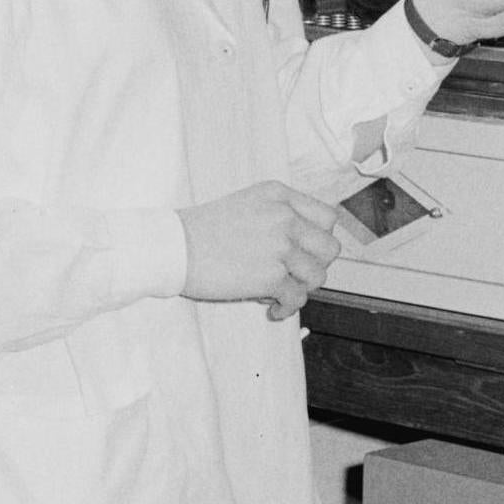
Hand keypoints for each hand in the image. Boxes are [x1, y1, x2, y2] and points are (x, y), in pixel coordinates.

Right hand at [178, 181, 344, 320]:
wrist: (173, 246)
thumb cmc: (202, 229)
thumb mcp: (247, 203)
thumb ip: (278, 214)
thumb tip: (303, 243)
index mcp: (280, 196)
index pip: (327, 217)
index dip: (320, 238)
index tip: (306, 251)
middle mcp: (285, 218)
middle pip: (330, 248)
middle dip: (316, 265)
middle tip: (296, 274)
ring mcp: (280, 246)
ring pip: (318, 276)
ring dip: (302, 288)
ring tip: (281, 292)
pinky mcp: (270, 276)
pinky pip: (297, 298)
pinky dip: (287, 308)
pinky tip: (272, 308)